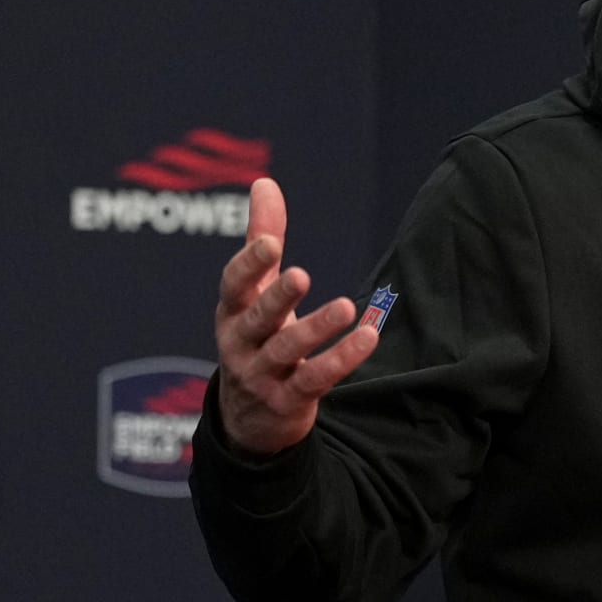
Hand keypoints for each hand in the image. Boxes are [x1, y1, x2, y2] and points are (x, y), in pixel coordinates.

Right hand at [215, 178, 378, 457]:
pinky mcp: (289, 400)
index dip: (249, 265)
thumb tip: (265, 181)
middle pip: (257, 319)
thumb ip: (260, 239)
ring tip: (347, 306)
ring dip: (317, 329)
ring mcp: (263, 375)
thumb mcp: (252, 292)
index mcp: (232, 311)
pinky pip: (316, 379)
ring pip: (289, 351)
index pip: (234, 286)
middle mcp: (242, 343)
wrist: (249, 419)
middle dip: (277, 298)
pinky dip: (342, 359)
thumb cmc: (255, 337)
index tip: (271, 243)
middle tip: (301, 274)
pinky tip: (369, 337)